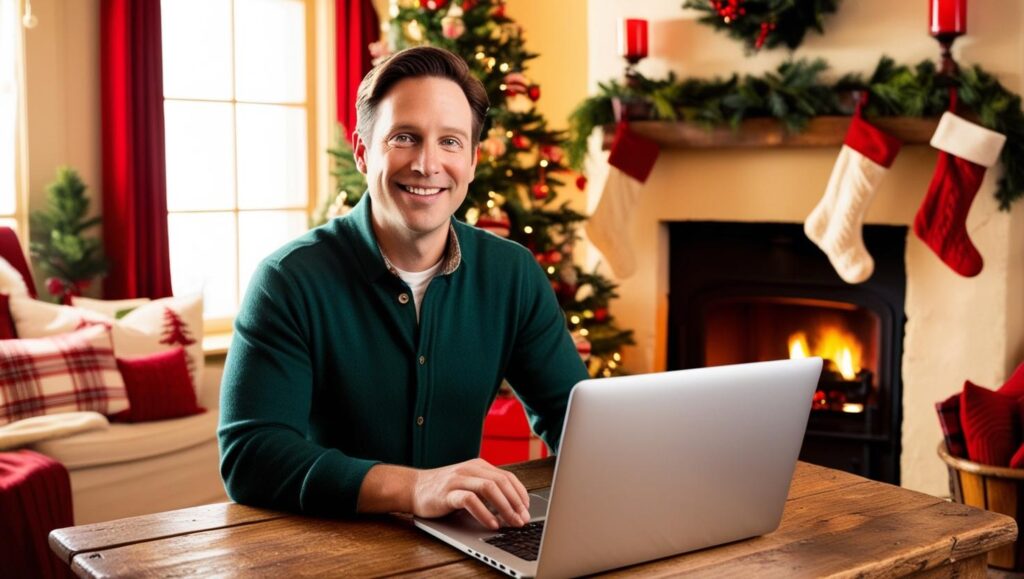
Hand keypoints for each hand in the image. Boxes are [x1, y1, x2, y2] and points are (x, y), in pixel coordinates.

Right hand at [411, 458, 531, 529]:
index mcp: (479, 466)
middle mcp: (471, 469)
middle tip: (523, 520)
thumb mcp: (469, 483)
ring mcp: (459, 479)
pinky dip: (484, 513)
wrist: (413, 488)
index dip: (521, 494)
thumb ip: (487, 490)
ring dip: (505, 507)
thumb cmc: (443, 489)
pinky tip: (491, 524)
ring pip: (489, 488)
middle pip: (502, 482)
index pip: (508, 477)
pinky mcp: (447, 492)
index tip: (527, 510)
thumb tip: (512, 507)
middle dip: (516, 503)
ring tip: (512, 522)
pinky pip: (470, 500)